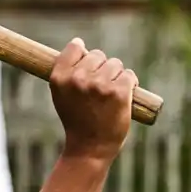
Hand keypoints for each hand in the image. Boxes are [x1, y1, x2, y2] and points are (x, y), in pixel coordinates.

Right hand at [49, 38, 134, 161]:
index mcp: (60, 77)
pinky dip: (131, 84)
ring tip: (110, 96)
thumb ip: (67, 71)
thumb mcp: (61, 95)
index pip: (75, 46)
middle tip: (99, 90)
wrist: (90, 148)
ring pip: (115, 64)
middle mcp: (78, 79)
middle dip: (102, 68)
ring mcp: (100, 85)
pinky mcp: (119, 92)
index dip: (83, 54)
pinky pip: (129, 75)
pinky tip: (124, 96)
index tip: (87, 66)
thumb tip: (79, 43)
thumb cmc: (77, 120)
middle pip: (98, 55)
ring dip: (116, 77)